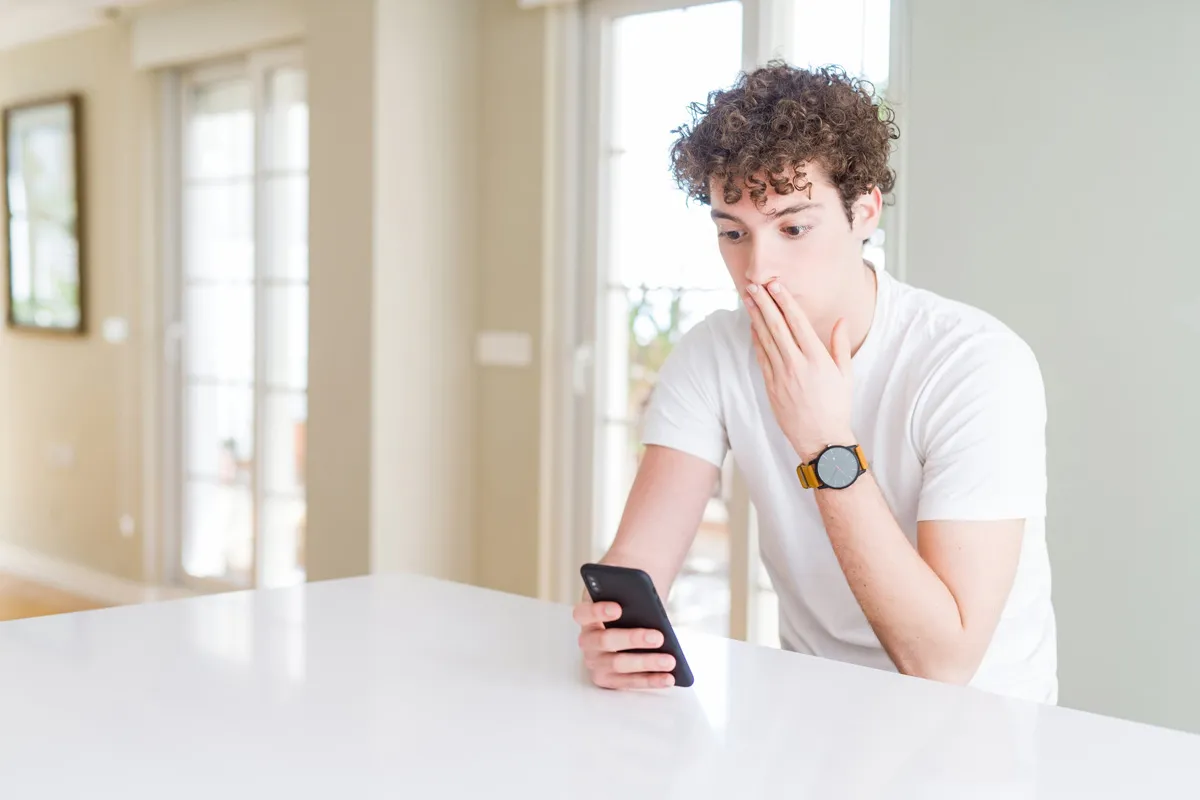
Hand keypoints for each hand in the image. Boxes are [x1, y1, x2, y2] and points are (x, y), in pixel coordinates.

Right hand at [573, 599, 676, 689]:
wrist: (634, 625)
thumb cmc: (630, 609)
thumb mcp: (628, 596)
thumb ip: (631, 592)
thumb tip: (648, 598)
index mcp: (587, 616)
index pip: (583, 613)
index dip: (598, 611)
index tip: (618, 608)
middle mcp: (587, 641)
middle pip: (604, 641)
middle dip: (632, 639)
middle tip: (658, 637)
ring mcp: (596, 663)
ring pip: (618, 664)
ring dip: (645, 663)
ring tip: (669, 660)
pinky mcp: (609, 680)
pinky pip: (630, 682)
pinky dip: (651, 681)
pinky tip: (669, 677)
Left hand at [745, 281, 854, 461]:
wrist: (820, 439)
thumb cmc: (837, 406)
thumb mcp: (845, 374)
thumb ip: (840, 345)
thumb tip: (840, 320)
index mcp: (817, 359)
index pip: (797, 322)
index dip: (784, 301)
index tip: (775, 285)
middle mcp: (796, 364)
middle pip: (776, 326)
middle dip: (764, 303)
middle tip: (754, 285)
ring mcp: (781, 376)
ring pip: (765, 340)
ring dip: (755, 317)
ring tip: (748, 299)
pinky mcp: (771, 386)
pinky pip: (761, 357)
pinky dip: (755, 340)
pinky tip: (752, 326)